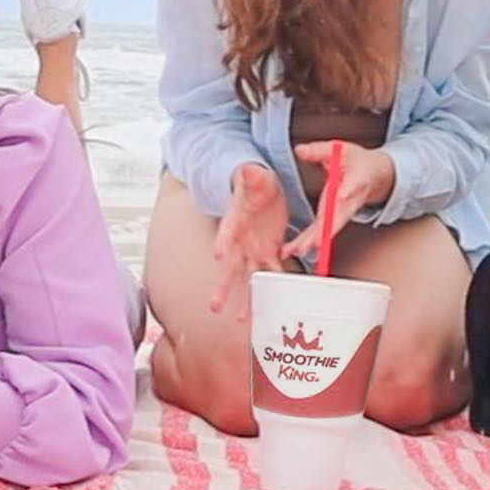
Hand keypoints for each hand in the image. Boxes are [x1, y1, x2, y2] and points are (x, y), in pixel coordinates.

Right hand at [211, 163, 288, 319]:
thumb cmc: (255, 183)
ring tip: (240, 320)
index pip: (226, 230)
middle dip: (223, 286)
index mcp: (235, 220)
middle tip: (215, 306)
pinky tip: (274, 304)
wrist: (263, 190)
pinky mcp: (268, 252)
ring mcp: (253, 249)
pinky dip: (273, 287)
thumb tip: (248, 169)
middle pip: (230, 266)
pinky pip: (271, 271)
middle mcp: (240, 240)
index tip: (217, 254)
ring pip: (247, 278)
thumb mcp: (255, 176)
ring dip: (244, 298)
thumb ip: (252, 175)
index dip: (222, 241)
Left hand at [282, 142, 395, 262]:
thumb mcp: (340, 150)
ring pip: (328, 230)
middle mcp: (349, 201)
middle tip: (312, 241)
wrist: (375, 175)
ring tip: (297, 250)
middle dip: (325, 230)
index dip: (347, 191)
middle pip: (338, 217)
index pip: (352, 186)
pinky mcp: (332, 218)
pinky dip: (308, 243)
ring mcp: (341, 212)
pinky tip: (294, 250)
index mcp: (356, 180)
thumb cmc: (358, 163)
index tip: (342, 196)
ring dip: (313, 242)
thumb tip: (301, 149)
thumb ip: (319, 151)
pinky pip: (321, 232)